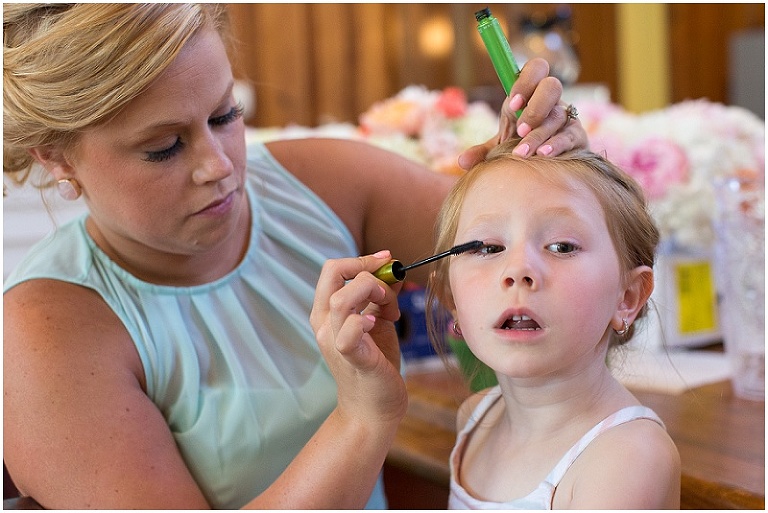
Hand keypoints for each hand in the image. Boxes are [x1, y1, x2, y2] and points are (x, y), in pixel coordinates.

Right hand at [310, 251, 406, 424]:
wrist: (374, 408)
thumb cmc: (376, 363)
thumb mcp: (378, 322)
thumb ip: (381, 297)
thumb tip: (393, 270)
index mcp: (328, 312)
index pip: (332, 269)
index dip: (361, 259)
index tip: (387, 260)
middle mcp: (325, 323)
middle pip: (332, 274)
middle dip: (365, 268)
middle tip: (388, 286)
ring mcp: (334, 341)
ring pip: (341, 299)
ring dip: (373, 293)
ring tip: (390, 311)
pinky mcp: (351, 358)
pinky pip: (348, 333)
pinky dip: (363, 321)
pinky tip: (378, 324)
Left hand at [458, 57, 588, 168]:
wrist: (547, 162)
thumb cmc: (521, 145)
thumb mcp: (501, 146)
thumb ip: (484, 151)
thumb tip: (462, 161)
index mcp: (531, 92)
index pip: (534, 70)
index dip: (525, 83)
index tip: (512, 106)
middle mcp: (551, 99)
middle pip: (552, 86)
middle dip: (535, 107)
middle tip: (519, 130)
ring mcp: (565, 115)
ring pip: (557, 116)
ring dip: (538, 134)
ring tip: (522, 153)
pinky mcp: (576, 135)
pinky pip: (569, 135)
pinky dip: (556, 144)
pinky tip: (543, 155)